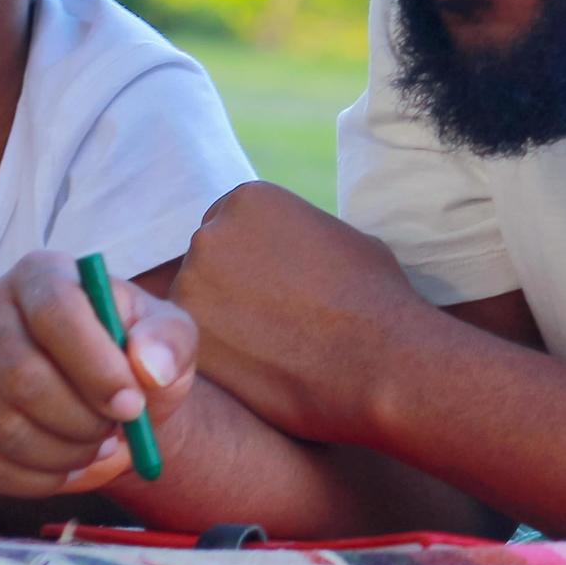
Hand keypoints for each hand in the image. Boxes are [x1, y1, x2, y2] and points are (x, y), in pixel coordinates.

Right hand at [0, 252, 195, 499]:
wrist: (98, 389)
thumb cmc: (132, 353)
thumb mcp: (169, 335)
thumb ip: (169, 342)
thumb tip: (149, 366)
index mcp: (40, 273)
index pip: (55, 312)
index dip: (96, 366)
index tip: (132, 405)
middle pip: (21, 376)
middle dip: (79, 419)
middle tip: (115, 433)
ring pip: (1, 426)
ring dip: (61, 453)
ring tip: (96, 447)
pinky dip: (34, 479)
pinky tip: (66, 467)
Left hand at [173, 183, 422, 446]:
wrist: (376, 355)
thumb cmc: (370, 294)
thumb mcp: (335, 234)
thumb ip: (292, 232)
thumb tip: (282, 246)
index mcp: (248, 198)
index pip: (227, 223)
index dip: (249, 255)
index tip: (270, 280)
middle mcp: (211, 233)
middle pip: (206, 260)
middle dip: (229, 284)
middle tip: (270, 313)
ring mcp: (192, 286)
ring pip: (197, 303)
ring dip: (222, 320)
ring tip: (270, 343)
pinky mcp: (188, 338)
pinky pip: (195, 343)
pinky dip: (221, 356)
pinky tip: (260, 366)